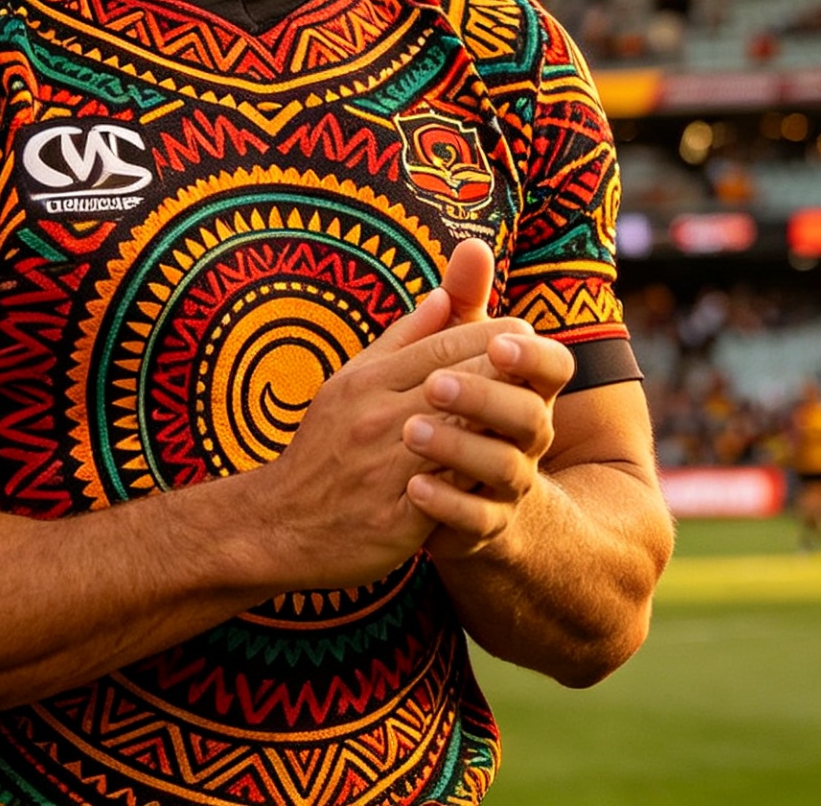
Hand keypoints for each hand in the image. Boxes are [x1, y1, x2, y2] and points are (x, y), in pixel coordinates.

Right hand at [249, 280, 537, 590]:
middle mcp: (377, 420)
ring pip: (464, 436)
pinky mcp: (395, 519)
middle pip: (463, 383)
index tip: (523, 331)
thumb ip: (401, 339)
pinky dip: (480, 479)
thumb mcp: (350, 382)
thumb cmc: (323, 448)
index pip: (445, 345)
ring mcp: (386, 470)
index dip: (493, 335)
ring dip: (502, 424)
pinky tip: (506, 469)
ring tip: (532, 415)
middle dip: (508, 372)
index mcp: (368, 382)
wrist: (279, 524)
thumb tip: (443, 296)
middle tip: (541, 368)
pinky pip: (451, 494)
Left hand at [402, 242, 575, 558]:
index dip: (534, 357)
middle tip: (435, 383)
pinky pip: (474, 519)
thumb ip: (466, 307)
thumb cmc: (461, 414)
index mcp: (527, 392)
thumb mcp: (459, 361)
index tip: (500, 342)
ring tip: (410, 430)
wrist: (459, 500)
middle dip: (486, 397)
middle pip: (529, 417)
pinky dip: (446, 504)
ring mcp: (510, 486)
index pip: (555, 369)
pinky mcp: (483, 527)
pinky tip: (412, 487)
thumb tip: (472, 245)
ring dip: (458, 447)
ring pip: (503, 469)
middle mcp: (528, 439)